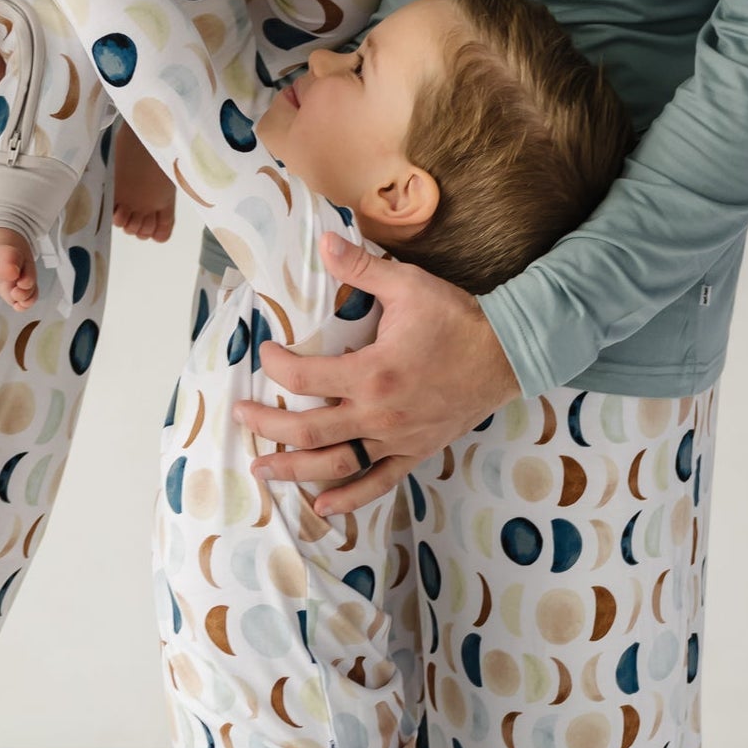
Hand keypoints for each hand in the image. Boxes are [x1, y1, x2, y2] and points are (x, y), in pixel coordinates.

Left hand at [233, 230, 520, 514]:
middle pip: (309, 430)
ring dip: (295, 468)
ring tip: (263, 468)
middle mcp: (379, 414)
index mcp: (371, 372)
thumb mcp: (407, 285)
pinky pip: (378, 482)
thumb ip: (361, 268)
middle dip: (269, 424)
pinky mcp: (415, 452)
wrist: (506, 354)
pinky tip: (324, 506)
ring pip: (336, 464)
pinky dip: (349, 497)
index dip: (277, 365)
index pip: (305, 377)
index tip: (266, 352)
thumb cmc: (455, 318)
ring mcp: (397, 439)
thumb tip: (324, 240)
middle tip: (242, 414)